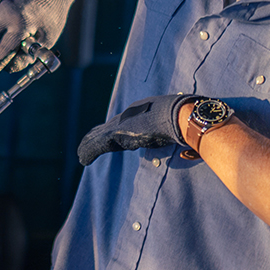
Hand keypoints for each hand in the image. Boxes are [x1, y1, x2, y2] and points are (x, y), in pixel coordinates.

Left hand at [76, 95, 191, 166]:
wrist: (183, 116)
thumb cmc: (187, 120)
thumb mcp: (179, 125)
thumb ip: (174, 133)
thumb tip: (188, 147)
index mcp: (143, 110)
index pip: (125, 121)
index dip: (115, 130)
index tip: (109, 135)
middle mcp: (130, 114)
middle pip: (109, 126)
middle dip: (98, 135)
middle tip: (87, 143)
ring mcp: (123, 123)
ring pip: (100, 135)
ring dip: (90, 145)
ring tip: (81, 155)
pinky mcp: (118, 133)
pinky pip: (98, 144)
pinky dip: (89, 151)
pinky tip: (82, 159)